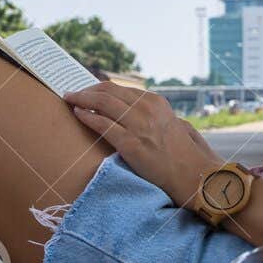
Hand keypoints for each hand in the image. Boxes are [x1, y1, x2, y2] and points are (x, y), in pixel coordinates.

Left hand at [64, 82, 220, 204]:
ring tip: (70, 100)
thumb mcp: (168, 122)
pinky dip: (86, 116)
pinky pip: (102, 124)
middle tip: (72, 94)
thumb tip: (126, 107)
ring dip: (81, 99)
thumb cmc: (179, 153)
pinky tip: (77, 114)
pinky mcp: (131, 143)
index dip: (99, 88)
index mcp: (155, 102)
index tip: (87, 91)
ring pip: (102, 103)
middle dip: (86, 91)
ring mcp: (138, 125)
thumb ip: (149, 112)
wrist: (192, 174)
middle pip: (107, 92)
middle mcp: (147, 109)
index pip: (119, 88)